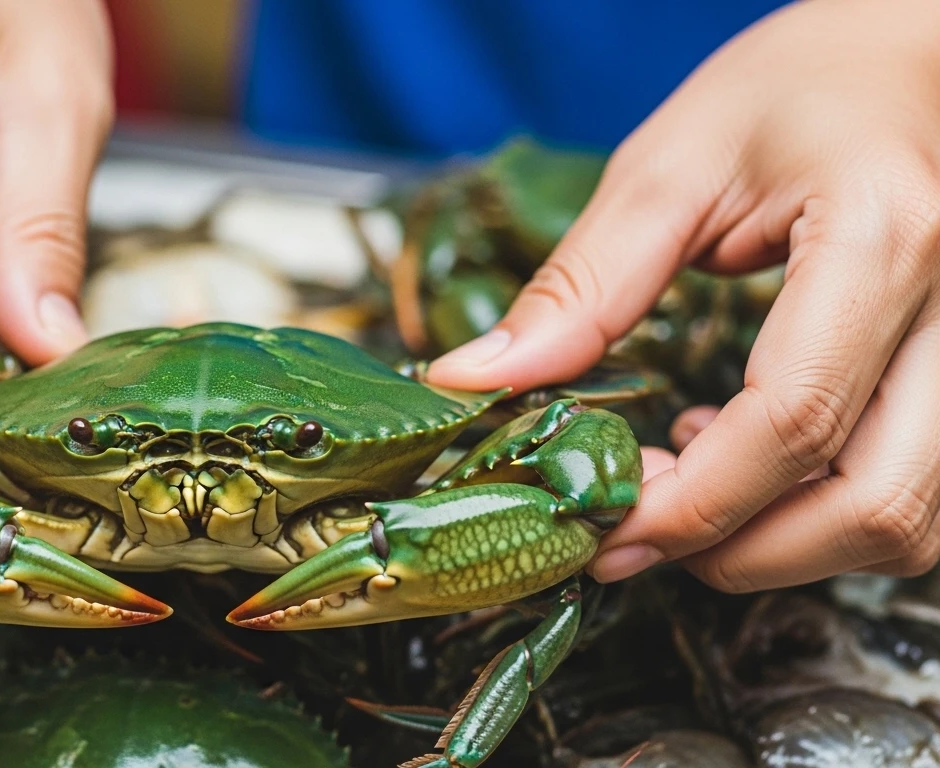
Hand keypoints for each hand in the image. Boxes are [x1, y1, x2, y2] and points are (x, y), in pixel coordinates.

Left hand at [427, 0, 939, 589]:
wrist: (905, 59)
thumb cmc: (796, 90)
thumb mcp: (669, 168)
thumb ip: (581, 285)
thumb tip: (474, 379)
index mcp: (881, 240)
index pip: (791, 421)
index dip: (688, 503)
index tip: (598, 524)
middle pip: (874, 504)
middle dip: (740, 549)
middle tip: (632, 530)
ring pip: (909, 523)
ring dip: (787, 543)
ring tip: (687, 480)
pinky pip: (918, 495)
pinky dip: (827, 514)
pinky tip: (746, 456)